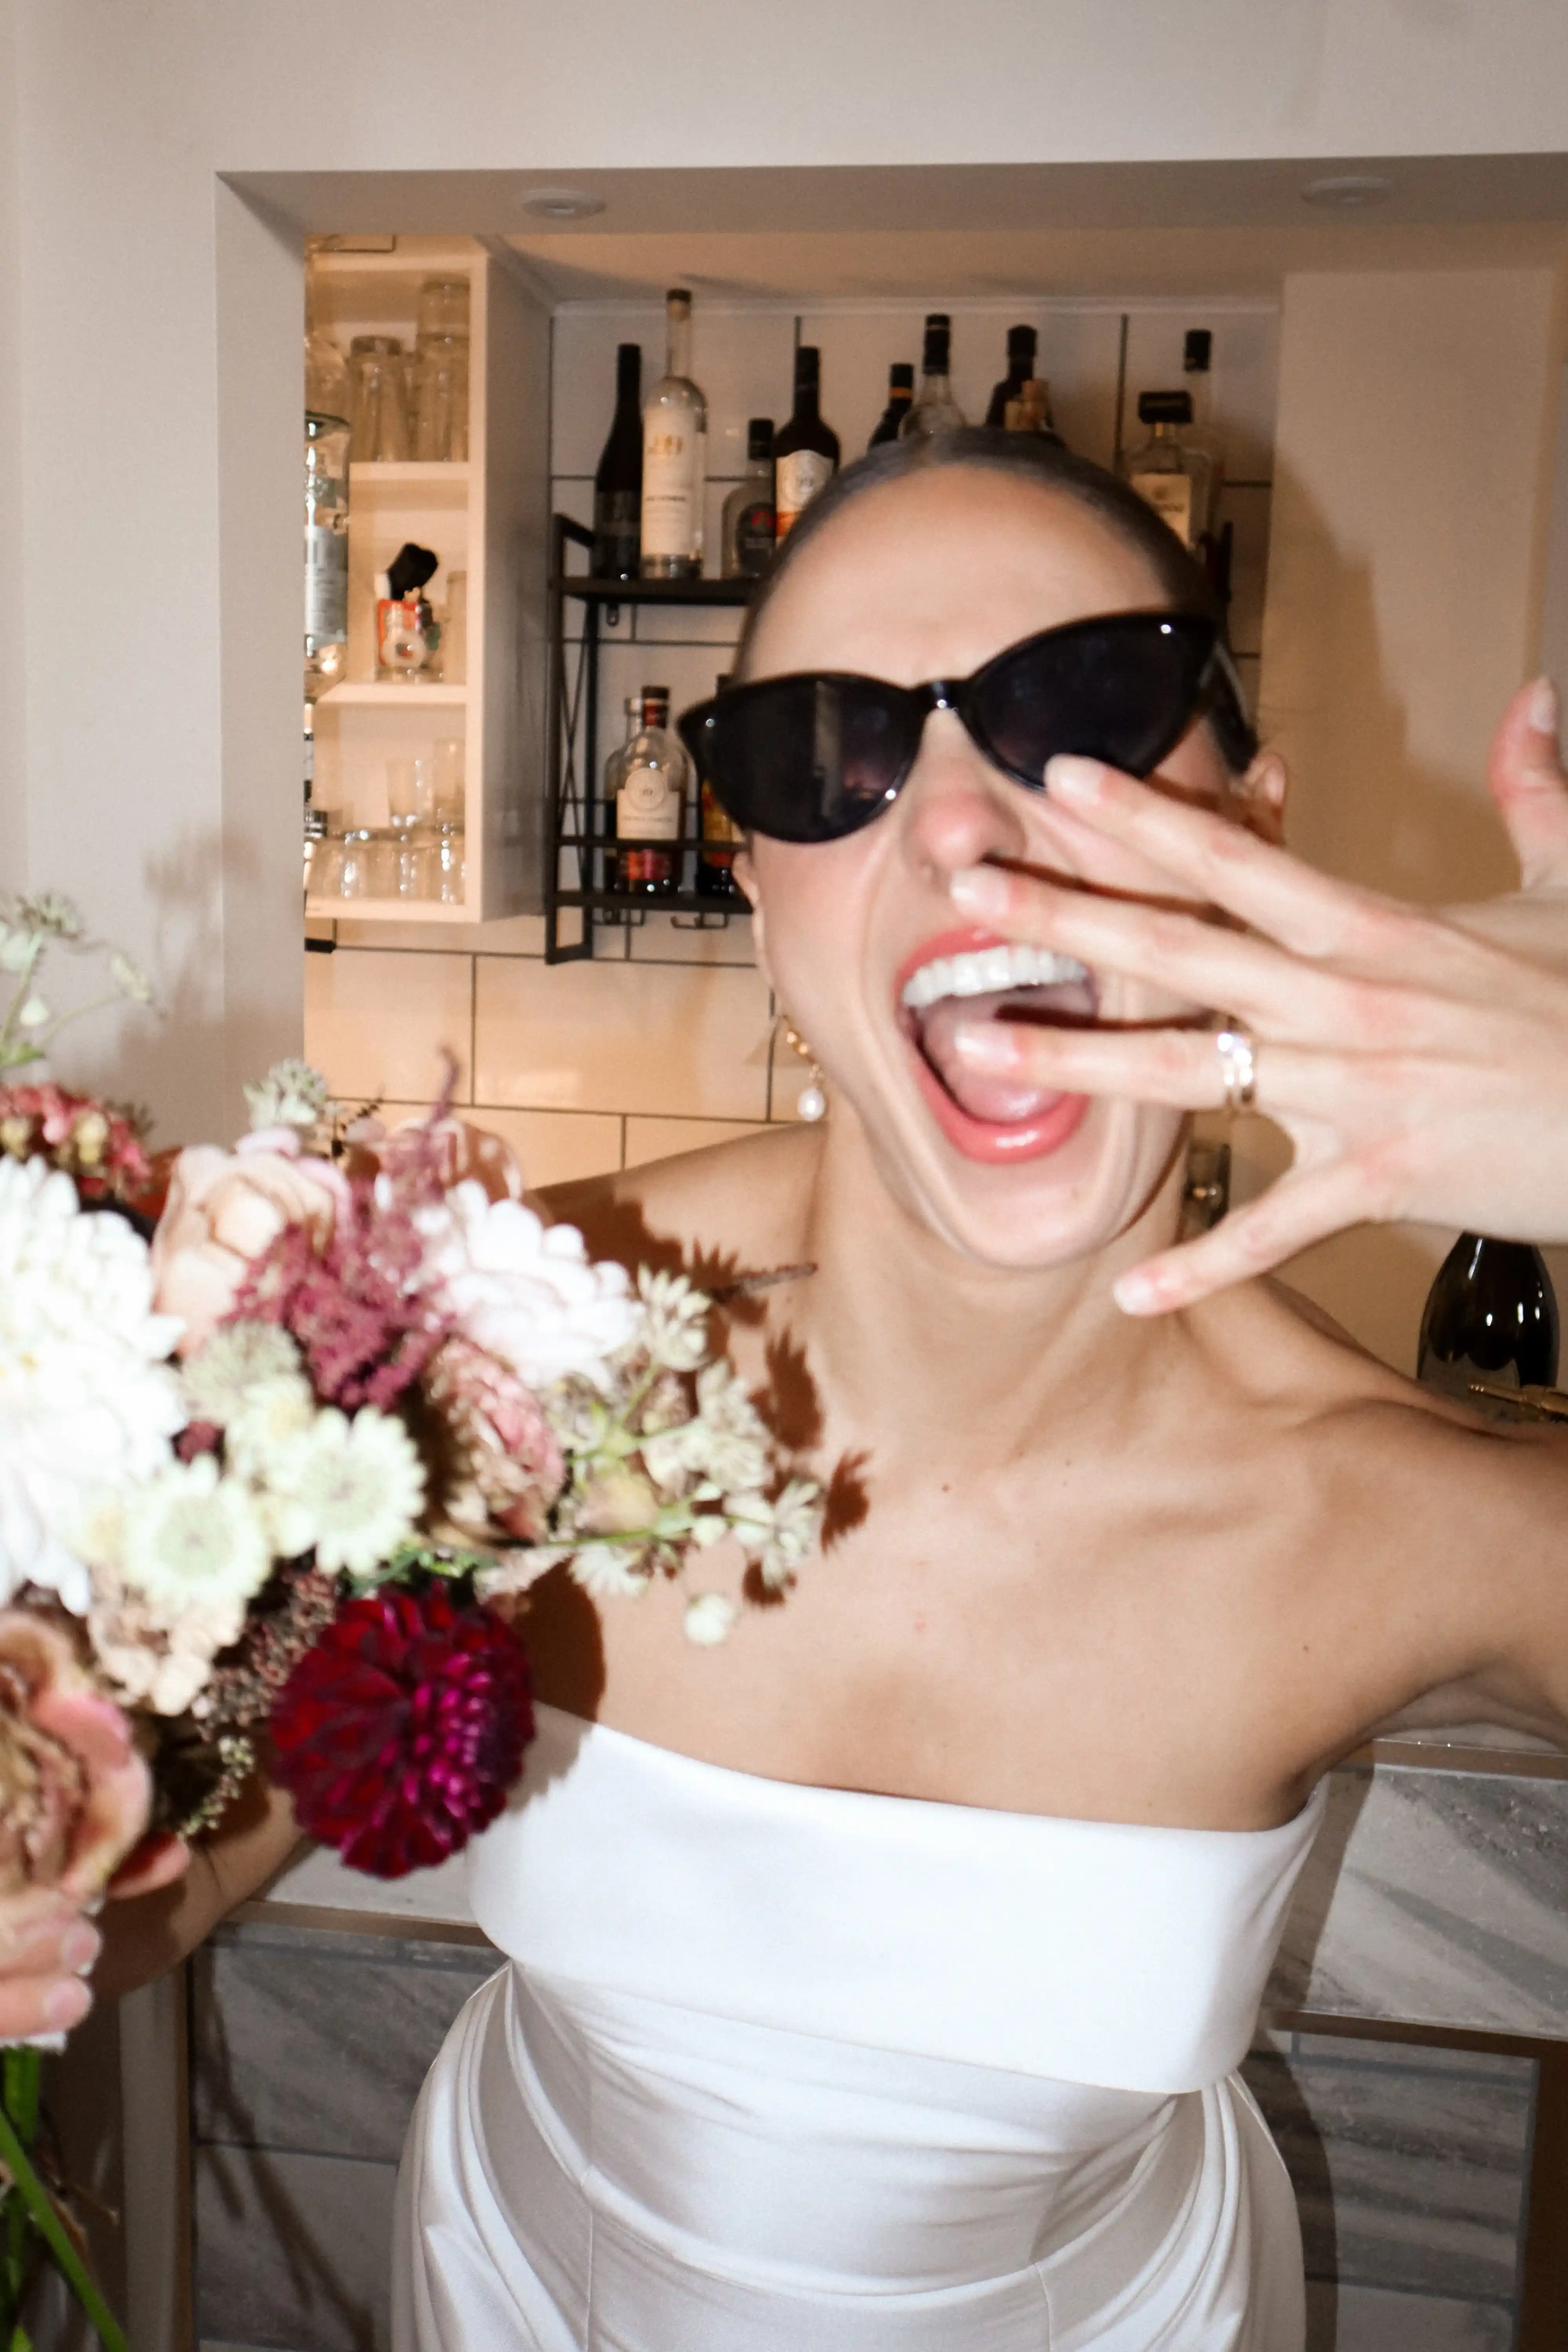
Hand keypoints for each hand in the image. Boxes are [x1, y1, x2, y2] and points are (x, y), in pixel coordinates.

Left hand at [947, 679, 1567, 1315]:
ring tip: (977, 1049)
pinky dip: (1206, 1265)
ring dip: (1078, 1060)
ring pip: (1188, 1072)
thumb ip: (1539, 790)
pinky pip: (1276, 1228)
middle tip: (968, 888)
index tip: (1060, 777)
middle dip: (1067, 915)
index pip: (1239, 859)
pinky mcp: (1384, 1178)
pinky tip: (1129, 1289)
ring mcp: (1357, 1092)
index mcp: (1376, 930)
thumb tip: (1537, 698)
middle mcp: (1344, 1003)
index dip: (1146, 814)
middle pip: (1180, 948)